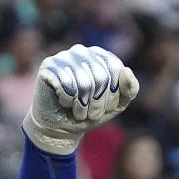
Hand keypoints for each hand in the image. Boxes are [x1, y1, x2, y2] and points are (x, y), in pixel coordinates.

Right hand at [23, 44, 139, 154]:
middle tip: (90, 114)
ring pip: (84, 83)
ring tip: (78, 112)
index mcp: (100, 56)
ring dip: (83, 106)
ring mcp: (64, 56)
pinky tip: (63, 102)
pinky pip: (65, 85)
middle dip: (98, 104)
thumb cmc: (89, 113)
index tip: (106, 108)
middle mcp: (82, 51)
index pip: (115, 69)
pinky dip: (67, 101)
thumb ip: (129, 89)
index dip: (113, 95)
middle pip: (101, 77)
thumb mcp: (116, 105)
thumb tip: (126, 70)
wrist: (60, 127)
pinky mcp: (48, 66)